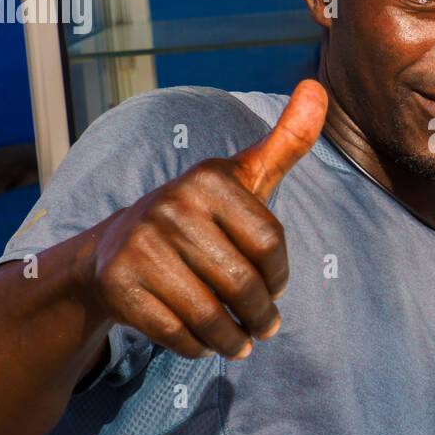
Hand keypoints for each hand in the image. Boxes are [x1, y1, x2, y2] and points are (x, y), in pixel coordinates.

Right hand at [81, 80, 327, 359]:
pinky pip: (177, 334)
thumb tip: (318, 87)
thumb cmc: (201, 214)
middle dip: (262, 316)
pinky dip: (198, 347)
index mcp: (210, 179)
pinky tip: (204, 341)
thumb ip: (286, 141)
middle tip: (265, 327)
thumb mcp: (244, 175)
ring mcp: (141, 245)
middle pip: (242, 284)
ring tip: (240, 342)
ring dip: (234, 340)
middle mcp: (171, 206)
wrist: (116, 245)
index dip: (280, 275)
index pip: (270, 242)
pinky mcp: (119, 284)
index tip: (275, 287)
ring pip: (211, 316)